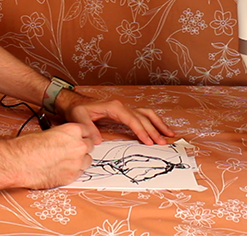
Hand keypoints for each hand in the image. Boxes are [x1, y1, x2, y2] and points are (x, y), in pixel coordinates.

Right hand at [6, 123, 93, 189]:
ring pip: (87, 160)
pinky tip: (61, 169)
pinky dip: (73, 171)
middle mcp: (79, 146)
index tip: (78, 138)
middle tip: (71, 150)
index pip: (87, 131)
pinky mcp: (71, 177)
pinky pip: (79, 173)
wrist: (18, 163)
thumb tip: (67, 140)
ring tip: (65, 160)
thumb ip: (63, 136)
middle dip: (81, 147)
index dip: (81, 135)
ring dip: (79, 160)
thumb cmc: (27, 146)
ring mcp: (76, 163)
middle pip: (89, 145)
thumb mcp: (47, 132)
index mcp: (73, 130)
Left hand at [55, 90, 174, 144]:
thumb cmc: (78, 110)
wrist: (76, 103)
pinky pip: (143, 116)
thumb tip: (98, 140)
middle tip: (163, 143)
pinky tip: (161, 130)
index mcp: (114, 106)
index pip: (131, 119)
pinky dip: (154, 122)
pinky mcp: (126, 113)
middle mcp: (122, 106)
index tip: (148, 141)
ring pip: (147, 114)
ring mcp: (125, 109)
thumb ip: (88, 128)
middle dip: (154, 130)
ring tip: (169, 135)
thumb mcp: (79, 118)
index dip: (141, 130)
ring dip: (158, 124)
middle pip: (142, 118)